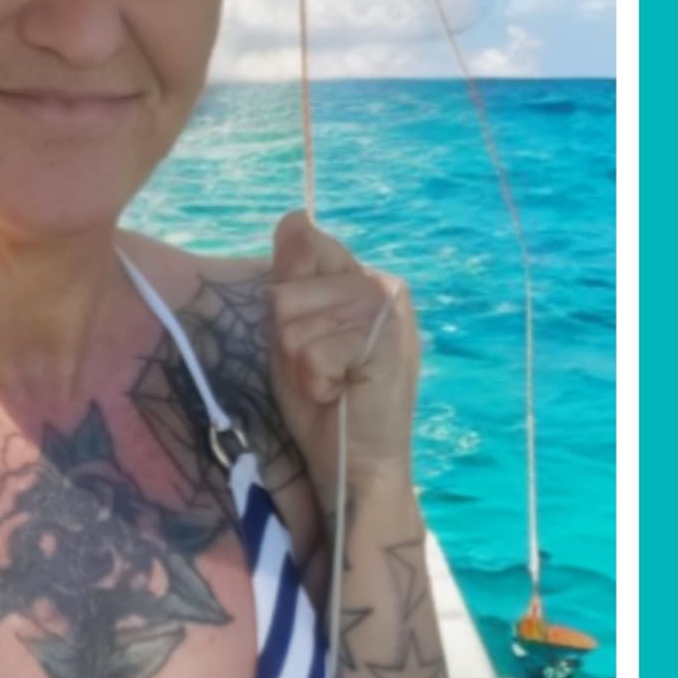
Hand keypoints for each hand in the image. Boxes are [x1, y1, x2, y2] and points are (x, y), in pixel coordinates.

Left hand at [267, 210, 419, 512]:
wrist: (356, 462)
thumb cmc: (323, 404)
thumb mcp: (293, 335)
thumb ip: (292, 279)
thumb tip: (293, 215)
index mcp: (360, 279)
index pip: (304, 250)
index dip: (289, 303)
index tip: (311, 340)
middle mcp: (381, 284)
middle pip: (288, 291)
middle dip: (290, 340)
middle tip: (320, 371)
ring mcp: (389, 309)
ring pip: (296, 320)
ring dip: (302, 365)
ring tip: (330, 383)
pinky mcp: (387, 340)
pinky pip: (315, 349)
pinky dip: (317, 381)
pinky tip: (340, 393)